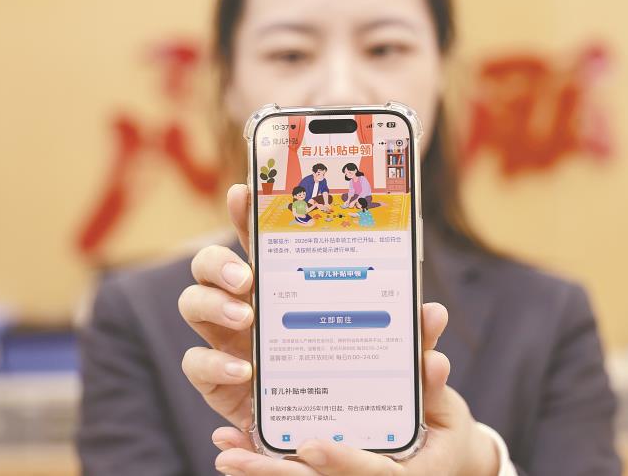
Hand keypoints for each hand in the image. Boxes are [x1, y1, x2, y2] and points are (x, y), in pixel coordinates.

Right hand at [180, 184, 498, 474]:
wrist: (337, 434)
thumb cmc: (355, 379)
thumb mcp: (386, 354)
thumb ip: (408, 336)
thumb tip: (434, 314)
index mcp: (283, 286)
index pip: (257, 240)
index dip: (247, 214)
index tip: (245, 193)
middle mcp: (247, 305)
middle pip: (209, 265)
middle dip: (219, 261)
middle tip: (247, 277)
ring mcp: (226, 340)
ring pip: (192, 303)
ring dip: (213, 305)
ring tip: (248, 318)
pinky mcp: (217, 380)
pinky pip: (195, 363)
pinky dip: (213, 363)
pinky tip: (245, 371)